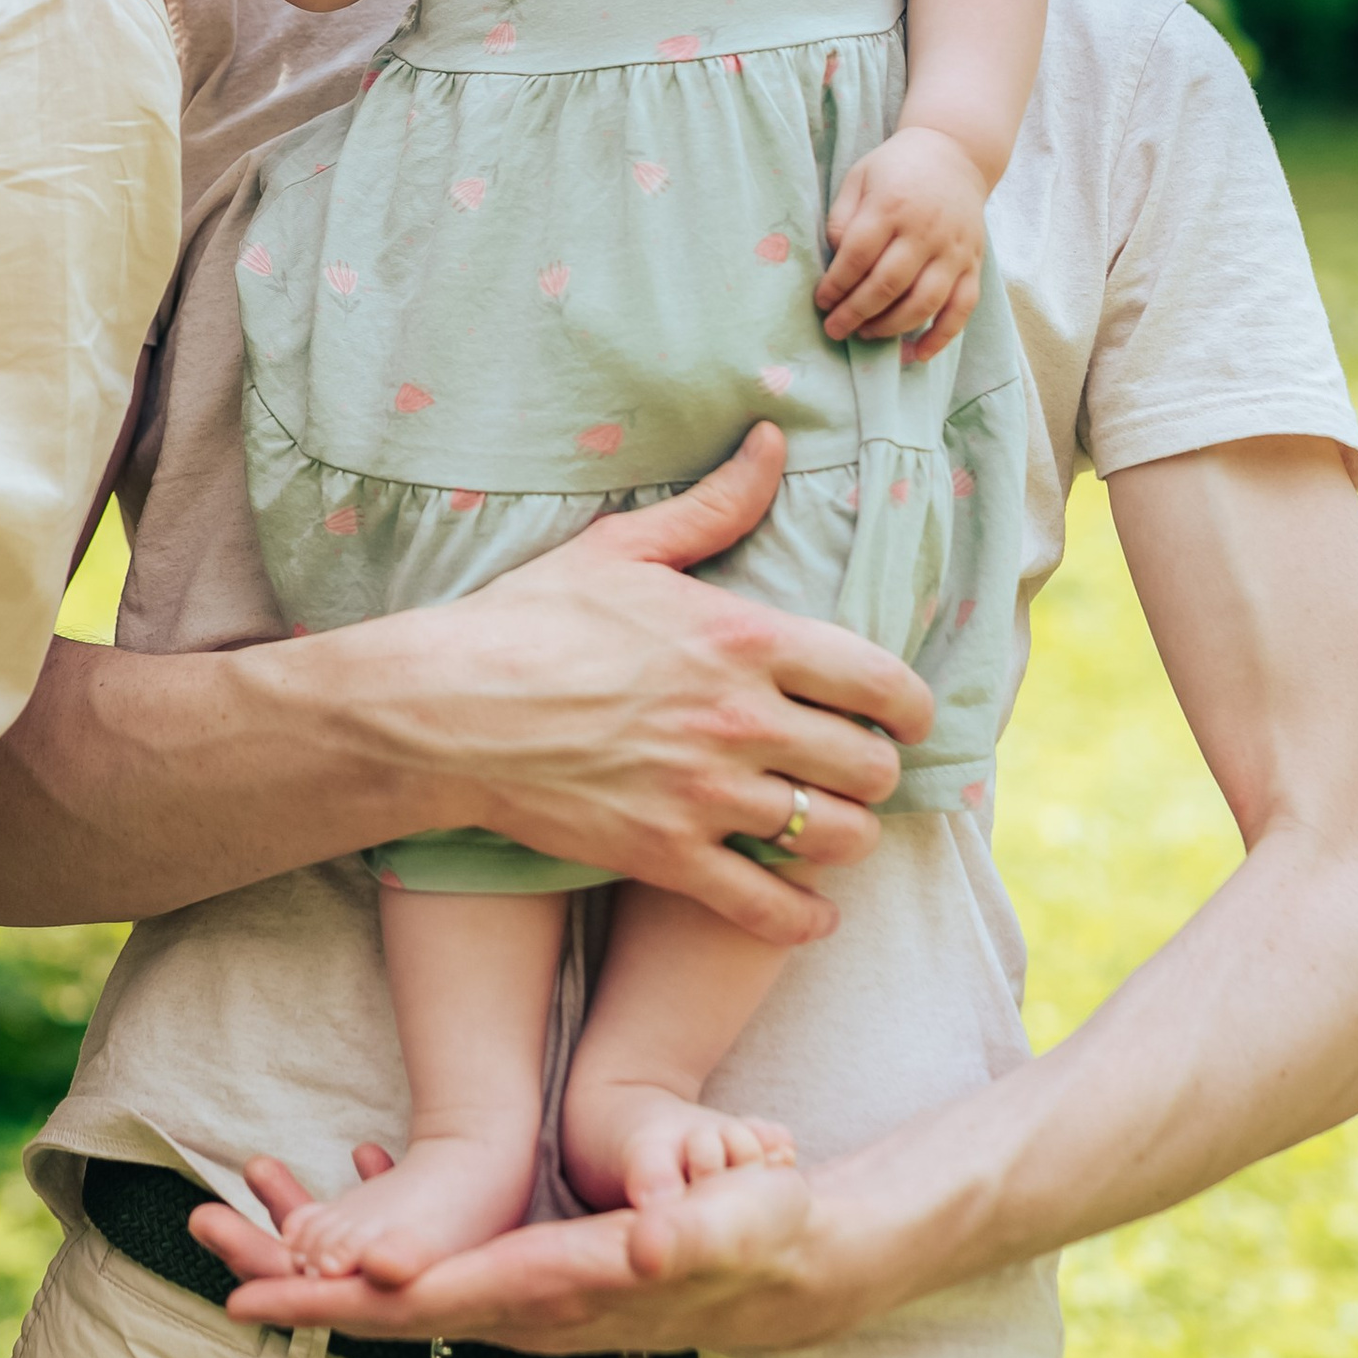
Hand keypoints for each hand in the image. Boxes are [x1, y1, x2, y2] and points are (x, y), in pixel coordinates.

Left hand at [193, 1143, 889, 1356]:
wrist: (793, 1265)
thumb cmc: (764, 1231)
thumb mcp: (735, 1219)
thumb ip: (688, 1226)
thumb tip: (637, 1239)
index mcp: (557, 1289)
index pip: (430, 1301)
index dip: (344, 1301)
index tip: (264, 1302)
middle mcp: (528, 1307)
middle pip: (397, 1311)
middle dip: (309, 1300)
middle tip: (220, 1286)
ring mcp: (528, 1299)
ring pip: (409, 1294)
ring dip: (333, 1277)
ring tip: (248, 1250)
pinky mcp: (535, 1280)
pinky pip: (441, 1273)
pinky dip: (383, 1250)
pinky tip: (347, 1204)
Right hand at [345, 423, 922, 945]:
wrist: (445, 706)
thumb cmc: (530, 618)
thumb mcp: (624, 547)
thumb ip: (716, 504)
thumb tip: (777, 440)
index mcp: (743, 638)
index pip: (881, 683)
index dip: (911, 707)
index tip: (903, 717)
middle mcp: (739, 720)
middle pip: (870, 767)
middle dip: (875, 771)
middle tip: (852, 768)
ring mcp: (705, 796)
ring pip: (834, 838)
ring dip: (844, 836)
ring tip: (826, 825)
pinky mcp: (666, 857)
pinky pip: (767, 908)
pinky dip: (802, 917)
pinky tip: (809, 909)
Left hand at [815, 125, 985, 359]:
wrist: (956, 154)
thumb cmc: (896, 169)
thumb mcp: (859, 177)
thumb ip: (843, 217)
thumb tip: (835, 261)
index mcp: (892, 206)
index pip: (858, 256)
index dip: (836, 285)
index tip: (821, 301)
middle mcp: (926, 231)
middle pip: (888, 284)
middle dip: (855, 313)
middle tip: (834, 329)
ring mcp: (954, 250)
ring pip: (923, 303)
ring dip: (890, 327)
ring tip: (864, 334)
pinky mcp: (973, 265)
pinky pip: (961, 309)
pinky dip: (941, 337)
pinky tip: (916, 354)